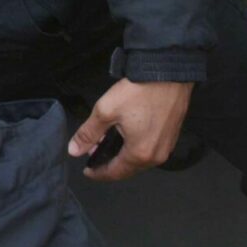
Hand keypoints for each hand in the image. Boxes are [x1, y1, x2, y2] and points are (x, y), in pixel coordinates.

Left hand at [69, 79, 193, 180]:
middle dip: (109, 163)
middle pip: (129, 169)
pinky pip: (150, 150)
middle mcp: (156, 156)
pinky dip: (135, 148)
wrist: (168, 73)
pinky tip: (125, 137)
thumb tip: (74, 150)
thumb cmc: (138, 92)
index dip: (98, 173)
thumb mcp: (105, 110)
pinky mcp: (172, 136)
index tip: (86, 171)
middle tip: (93, 152)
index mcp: (140, 154)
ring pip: (140, 160)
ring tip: (105, 143)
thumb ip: (88, 133)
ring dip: (122, 156)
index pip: (115, 173)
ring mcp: (167, 147)